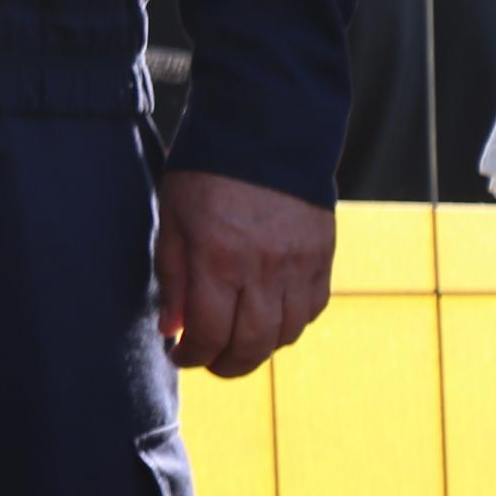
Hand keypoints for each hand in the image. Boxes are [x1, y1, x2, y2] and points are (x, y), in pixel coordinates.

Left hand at [155, 168, 334, 377]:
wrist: (267, 131)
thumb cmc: (206, 172)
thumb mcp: (172, 217)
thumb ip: (173, 276)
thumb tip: (172, 329)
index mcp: (219, 259)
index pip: (208, 333)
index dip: (191, 355)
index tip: (178, 355)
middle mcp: (264, 269)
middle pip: (252, 344)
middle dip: (226, 364)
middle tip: (208, 362)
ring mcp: (300, 265)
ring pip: (286, 333)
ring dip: (259, 347)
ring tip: (235, 342)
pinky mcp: (323, 257)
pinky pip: (312, 309)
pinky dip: (290, 324)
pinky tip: (268, 317)